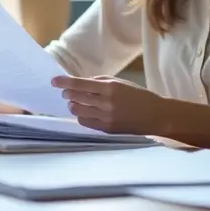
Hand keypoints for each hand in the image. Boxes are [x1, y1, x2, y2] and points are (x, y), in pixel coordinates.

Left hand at [51, 75, 169, 134]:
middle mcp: (106, 103)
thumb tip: (80, 83)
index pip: (79, 84)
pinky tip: (84, 112)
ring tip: (74, 102)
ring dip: (73, 105)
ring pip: (77, 111)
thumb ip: (100, 82)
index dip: (64, 82)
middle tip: (66, 92)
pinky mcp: (106, 129)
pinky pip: (85, 122)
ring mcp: (106, 117)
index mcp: (110, 88)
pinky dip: (81, 116)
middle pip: (76, 98)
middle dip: (68, 94)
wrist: (155, 115)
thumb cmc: (138, 96)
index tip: (54, 81)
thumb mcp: (120, 83)